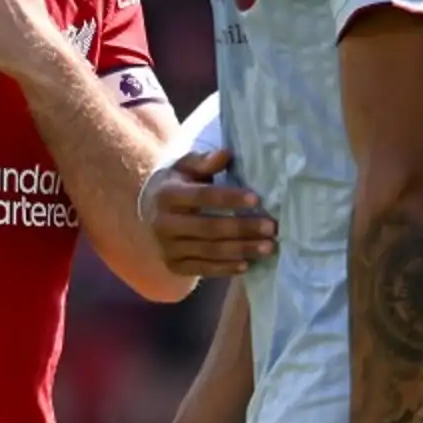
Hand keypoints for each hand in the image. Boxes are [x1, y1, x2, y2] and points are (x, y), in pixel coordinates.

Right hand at [141, 144, 276, 277]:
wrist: (150, 214)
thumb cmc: (178, 185)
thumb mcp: (186, 168)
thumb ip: (204, 162)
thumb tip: (226, 153)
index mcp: (166, 195)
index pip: (201, 196)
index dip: (229, 198)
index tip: (257, 198)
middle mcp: (162, 223)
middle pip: (209, 227)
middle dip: (243, 228)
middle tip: (271, 227)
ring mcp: (167, 247)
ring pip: (210, 250)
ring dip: (242, 249)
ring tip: (269, 246)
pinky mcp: (174, 265)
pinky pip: (203, 269)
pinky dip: (226, 268)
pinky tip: (248, 264)